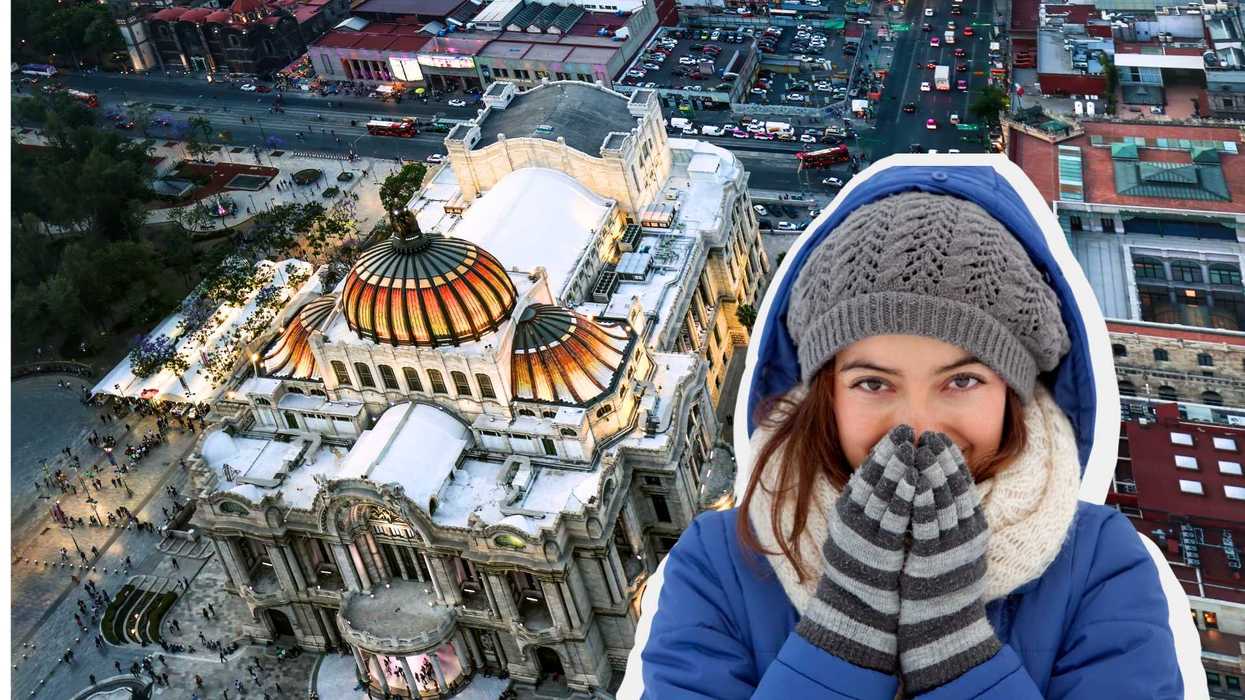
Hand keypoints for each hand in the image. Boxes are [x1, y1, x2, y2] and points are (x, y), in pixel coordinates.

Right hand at [796, 424, 917, 673]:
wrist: (857, 614)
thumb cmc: (865, 577)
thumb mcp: (862, 538)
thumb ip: (871, 513)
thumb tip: (893, 487)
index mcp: (848, 515)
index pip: (865, 475)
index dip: (882, 453)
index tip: (897, 433)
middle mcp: (851, 521)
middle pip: (872, 478)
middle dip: (891, 452)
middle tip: (906, 430)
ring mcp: (863, 534)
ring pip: (880, 493)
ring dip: (897, 467)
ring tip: (911, 446)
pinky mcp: (877, 550)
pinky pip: (892, 517)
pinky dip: (902, 496)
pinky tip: (914, 480)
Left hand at [897, 432, 1000, 693]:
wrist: (943, 629)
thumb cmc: (943, 589)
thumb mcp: (955, 550)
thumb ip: (951, 523)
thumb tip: (939, 494)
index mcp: (973, 531)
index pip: (964, 488)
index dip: (952, 462)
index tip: (940, 439)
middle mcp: (965, 537)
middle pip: (954, 489)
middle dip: (941, 459)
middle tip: (929, 434)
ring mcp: (950, 548)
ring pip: (942, 500)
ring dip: (929, 471)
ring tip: (919, 446)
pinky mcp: (932, 559)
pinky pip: (926, 523)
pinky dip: (920, 499)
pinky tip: (911, 480)